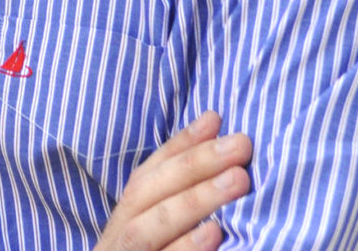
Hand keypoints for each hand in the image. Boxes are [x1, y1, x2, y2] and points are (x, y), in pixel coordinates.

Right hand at [94, 111, 252, 250]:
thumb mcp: (159, 231)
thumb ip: (179, 196)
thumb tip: (213, 135)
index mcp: (124, 221)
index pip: (146, 175)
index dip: (178, 146)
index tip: (215, 119)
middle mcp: (116, 237)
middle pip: (145, 194)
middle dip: (194, 165)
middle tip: (240, 145)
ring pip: (146, 228)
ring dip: (193, 201)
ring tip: (238, 180)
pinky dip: (185, 248)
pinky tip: (215, 233)